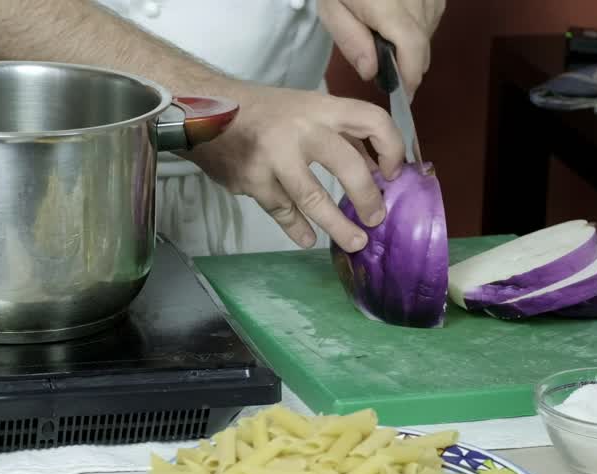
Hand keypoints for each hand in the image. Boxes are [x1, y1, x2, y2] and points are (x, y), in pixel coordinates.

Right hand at [181, 83, 404, 251]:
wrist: (204, 111)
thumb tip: (375, 170)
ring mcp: (275, 157)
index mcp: (320, 108)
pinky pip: (282, 211)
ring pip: (314, 199)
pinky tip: (308, 239)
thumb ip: (339, 135)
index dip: (391, 148)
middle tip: (376, 219)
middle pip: (347, 166)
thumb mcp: (305, 109)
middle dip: (367, 198)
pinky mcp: (253, 180)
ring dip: (338, 226)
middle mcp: (301, 130)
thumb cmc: (261, 111)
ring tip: (355, 243)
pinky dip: (297, 229)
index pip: (371, 121)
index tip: (393, 173)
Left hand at [320, 0, 444, 94]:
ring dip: (411, 44)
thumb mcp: (331, 9)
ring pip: (429, 31)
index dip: (410, 76)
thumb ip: (351, 41)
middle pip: (422, 44)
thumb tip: (373, 73)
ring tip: (383, 34)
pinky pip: (432, 16)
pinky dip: (418, 26)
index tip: (403, 94)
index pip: (413, 48)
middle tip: (383, 65)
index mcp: (389, 5)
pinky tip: (397, 20)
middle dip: (406, 63)